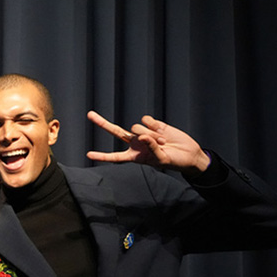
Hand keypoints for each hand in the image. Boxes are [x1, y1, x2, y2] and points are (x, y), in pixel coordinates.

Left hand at [85, 111, 209, 174]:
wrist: (188, 153)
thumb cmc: (174, 161)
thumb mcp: (161, 160)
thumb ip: (151, 149)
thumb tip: (143, 137)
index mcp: (134, 156)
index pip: (115, 157)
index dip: (102, 156)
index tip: (88, 154)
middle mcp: (136, 143)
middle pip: (115, 131)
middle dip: (102, 123)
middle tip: (89, 114)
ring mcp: (143, 132)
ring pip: (136, 127)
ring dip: (150, 135)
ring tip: (162, 142)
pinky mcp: (153, 124)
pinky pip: (146, 120)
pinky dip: (154, 126)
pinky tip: (162, 132)